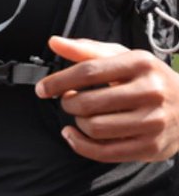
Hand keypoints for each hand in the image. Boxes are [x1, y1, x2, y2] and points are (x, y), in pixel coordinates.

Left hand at [36, 34, 178, 162]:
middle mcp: (149, 92)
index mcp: (139, 64)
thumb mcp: (122, 56)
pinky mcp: (151, 147)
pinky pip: (107, 152)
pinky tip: (74, 135)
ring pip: (96, 128)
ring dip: (76, 123)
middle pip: (90, 102)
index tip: (43, 88)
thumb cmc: (148, 78)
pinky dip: (82, 146)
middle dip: (68, 102)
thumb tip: (53, 42)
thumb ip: (86, 49)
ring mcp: (152, 122)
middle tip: (66, 100)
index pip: (88, 71)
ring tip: (78, 115)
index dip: (59, 80)